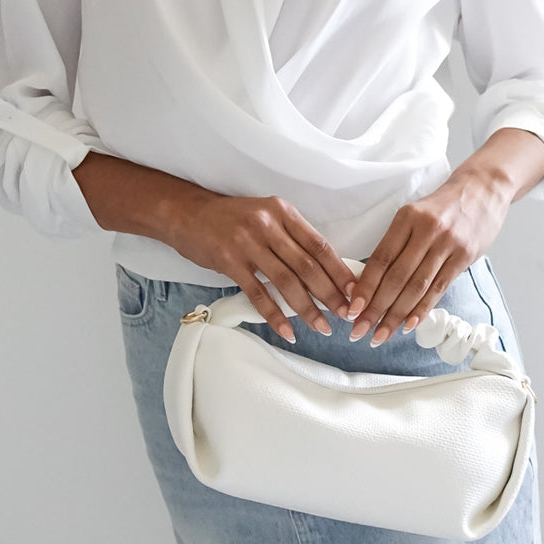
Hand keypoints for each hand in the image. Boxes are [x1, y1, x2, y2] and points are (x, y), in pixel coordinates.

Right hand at [173, 191, 357, 342]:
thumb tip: (323, 270)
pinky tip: (287, 331)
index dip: (339, 270)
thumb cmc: (232, 219)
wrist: (188, 214)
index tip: (355, 292)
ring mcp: (248, 243)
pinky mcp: (229, 261)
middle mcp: (268, 225)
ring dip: (307, 308)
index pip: (319, 245)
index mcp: (283, 212)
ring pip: (286, 281)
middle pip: (307, 265)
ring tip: (321, 326)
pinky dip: (275, 315)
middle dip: (330, 294)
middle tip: (345, 315)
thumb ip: (291, 238)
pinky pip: (258, 293)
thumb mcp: (266, 216)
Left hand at [342, 172, 513, 346]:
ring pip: (417, 287)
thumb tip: (370, 282)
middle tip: (360, 330)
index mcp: (407, 218)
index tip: (352, 309)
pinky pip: (439, 288)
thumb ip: (397, 244)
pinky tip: (408, 325)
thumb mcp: (415, 214)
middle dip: (376, 308)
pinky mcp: (464, 257)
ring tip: (381, 335)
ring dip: (396, 315)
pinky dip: (422, 310)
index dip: (365, 287)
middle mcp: (427, 231)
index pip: (381, 259)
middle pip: (397, 277)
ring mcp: (448, 244)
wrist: (483, 189)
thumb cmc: (443, 206)